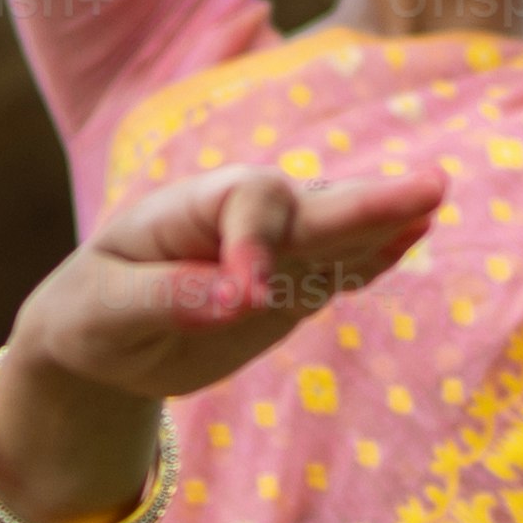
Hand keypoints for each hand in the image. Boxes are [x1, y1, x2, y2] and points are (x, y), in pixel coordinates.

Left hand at [13, 159, 450, 403]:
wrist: (100, 334)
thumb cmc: (89, 313)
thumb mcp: (104, 312)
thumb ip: (167, 298)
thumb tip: (237, 298)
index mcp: (191, 206)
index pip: (247, 204)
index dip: (257, 245)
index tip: (247, 300)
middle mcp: (241, 217)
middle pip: (310, 204)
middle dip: (366, 202)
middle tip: (430, 188)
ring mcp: (273, 251)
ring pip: (335, 232)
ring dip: (383, 222)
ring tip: (432, 201)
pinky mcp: (291, 286)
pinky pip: (339, 268)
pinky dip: (375, 257)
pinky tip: (415, 235)